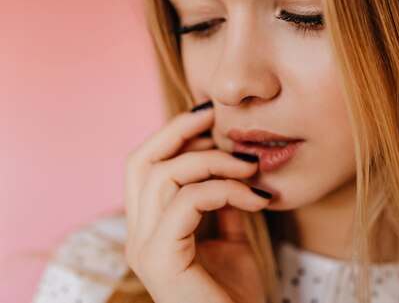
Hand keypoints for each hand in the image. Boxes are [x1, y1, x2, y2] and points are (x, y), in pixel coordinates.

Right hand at [124, 102, 270, 302]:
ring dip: (213, 160)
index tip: (214, 116)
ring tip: (251, 167)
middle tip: (218, 117)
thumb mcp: (232, 235)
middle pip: (140, 160)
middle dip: (178, 130)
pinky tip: (257, 199)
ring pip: (163, 174)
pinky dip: (225, 189)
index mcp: (151, 227)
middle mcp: (138, 236)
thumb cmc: (237, 294)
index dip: (175, 134)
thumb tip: (232, 162)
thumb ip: (224, 201)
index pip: (147, 165)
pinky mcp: (161, 261)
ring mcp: (144, 249)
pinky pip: (187, 201)